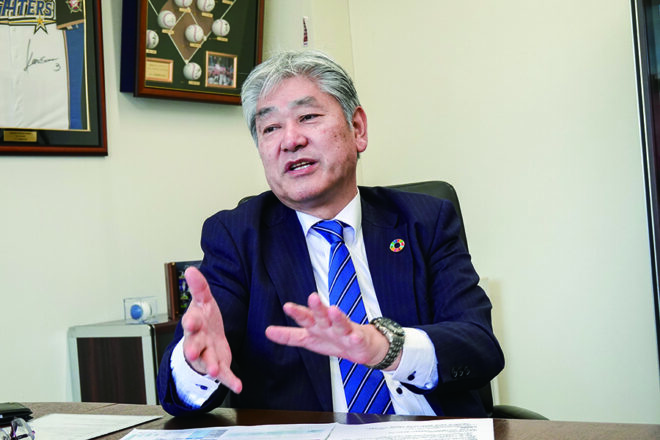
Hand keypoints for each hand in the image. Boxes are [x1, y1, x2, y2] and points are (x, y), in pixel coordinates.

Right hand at [180, 266, 241, 393]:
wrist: (206, 340)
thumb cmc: (204, 319)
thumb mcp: (203, 301)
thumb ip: (199, 287)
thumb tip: (191, 269)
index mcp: (194, 324)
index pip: (190, 323)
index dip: (190, 323)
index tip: (191, 321)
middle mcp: (197, 342)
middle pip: (193, 346)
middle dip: (193, 349)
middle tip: (192, 352)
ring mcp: (207, 355)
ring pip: (206, 362)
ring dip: (210, 366)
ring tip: (214, 370)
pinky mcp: (219, 365)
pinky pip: (224, 375)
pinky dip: (231, 381)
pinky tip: (238, 386)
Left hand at [265, 293, 399, 369]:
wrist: (361, 346)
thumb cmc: (333, 340)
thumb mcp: (308, 339)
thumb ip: (289, 336)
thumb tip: (267, 331)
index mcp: (317, 325)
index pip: (305, 317)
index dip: (297, 313)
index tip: (287, 307)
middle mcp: (329, 325)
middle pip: (322, 315)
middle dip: (317, 307)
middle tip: (312, 297)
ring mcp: (344, 331)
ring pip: (340, 323)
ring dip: (337, 316)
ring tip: (333, 310)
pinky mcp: (358, 339)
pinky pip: (357, 338)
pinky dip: (355, 337)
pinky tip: (353, 336)